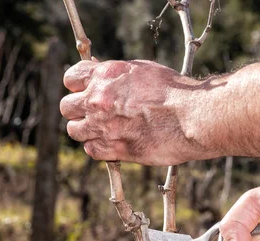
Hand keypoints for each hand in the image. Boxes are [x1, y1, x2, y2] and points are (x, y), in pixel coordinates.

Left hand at [60, 60, 216, 164]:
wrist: (192, 116)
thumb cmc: (175, 91)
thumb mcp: (143, 70)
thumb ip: (118, 75)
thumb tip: (103, 77)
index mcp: (105, 75)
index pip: (70, 78)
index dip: (77, 85)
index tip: (85, 91)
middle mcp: (98, 100)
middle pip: (66, 107)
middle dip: (78, 110)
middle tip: (93, 113)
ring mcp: (104, 126)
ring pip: (74, 131)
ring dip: (85, 131)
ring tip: (102, 130)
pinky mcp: (115, 149)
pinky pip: (91, 150)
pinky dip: (97, 148)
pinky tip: (110, 144)